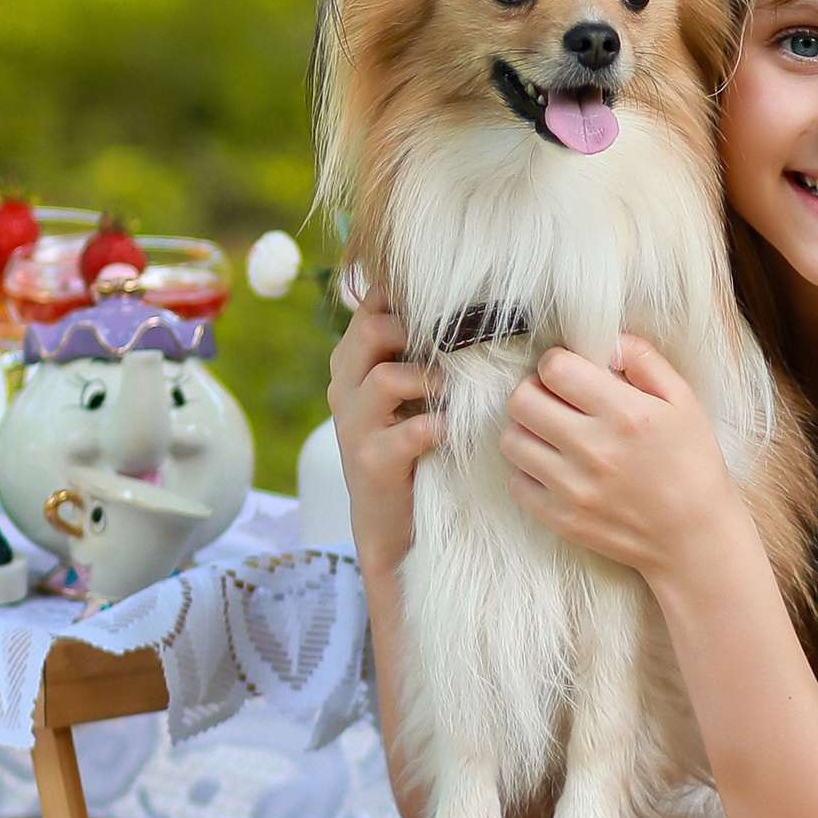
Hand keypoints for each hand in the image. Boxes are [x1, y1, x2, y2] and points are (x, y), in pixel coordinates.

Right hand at [327, 296, 441, 576]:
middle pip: (371, 329)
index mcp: (352, 362)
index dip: (408, 295)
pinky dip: (438, 426)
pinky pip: (409, 432)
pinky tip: (453, 429)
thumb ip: (422, 348)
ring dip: (430, 379)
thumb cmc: (410, 444)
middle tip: (458, 343)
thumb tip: (472, 300)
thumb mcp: (410, 391)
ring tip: (456, 390)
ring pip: (385, 377)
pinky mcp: (372, 462)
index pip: (371, 305)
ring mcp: (354, 426)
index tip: (450, 298)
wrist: (389, 523)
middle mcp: (345, 387)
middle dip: (418, 329)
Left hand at [499, 337, 740, 584]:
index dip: (557, 363)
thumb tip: (606, 341)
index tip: (569, 372)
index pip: (555, 369)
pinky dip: (529, 471)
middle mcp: (594, 450)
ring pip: (512, 440)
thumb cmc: (693, 464)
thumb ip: (644, 359)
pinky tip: (555, 468)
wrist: (695, 538)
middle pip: (521, 400)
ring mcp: (574, 489)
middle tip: (554, 399)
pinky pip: (517, 483)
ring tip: (553, 434)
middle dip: (534, 390)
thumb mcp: (683, 401)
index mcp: (625, 414)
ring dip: (528, 430)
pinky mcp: (562, 519)